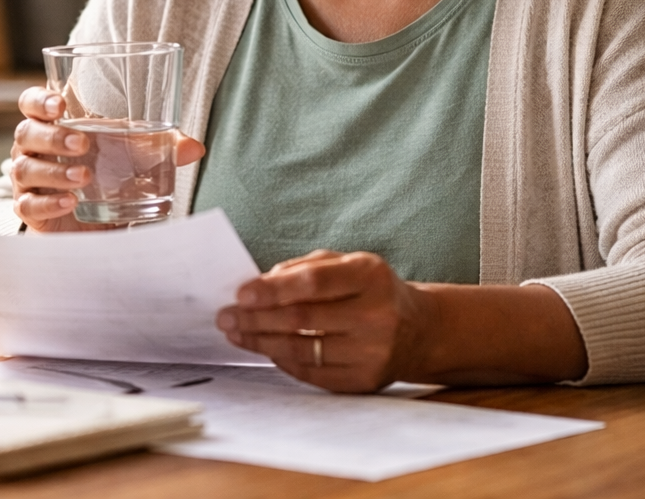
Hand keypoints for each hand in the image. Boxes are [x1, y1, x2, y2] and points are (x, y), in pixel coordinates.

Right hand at [9, 86, 204, 232]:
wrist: (90, 222)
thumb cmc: (104, 174)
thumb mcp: (131, 157)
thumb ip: (160, 148)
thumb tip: (195, 148)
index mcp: (52, 125)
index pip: (31, 103)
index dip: (39, 101)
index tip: (60, 105)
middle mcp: (32, 149)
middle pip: (26, 134)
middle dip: (52, 137)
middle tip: (81, 144)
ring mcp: (28, 181)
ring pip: (25, 169)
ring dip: (55, 172)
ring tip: (84, 177)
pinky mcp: (32, 210)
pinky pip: (29, 205)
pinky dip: (49, 203)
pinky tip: (71, 202)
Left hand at [217, 250, 424, 391]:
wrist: (419, 329)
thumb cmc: (371, 290)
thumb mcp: (347, 263)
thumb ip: (305, 268)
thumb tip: (259, 284)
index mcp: (370, 276)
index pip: (313, 283)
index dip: (273, 289)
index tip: (240, 294)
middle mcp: (377, 315)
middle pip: (302, 319)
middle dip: (256, 318)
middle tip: (226, 317)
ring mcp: (373, 352)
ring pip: (302, 350)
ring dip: (261, 342)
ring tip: (236, 334)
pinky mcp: (365, 381)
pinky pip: (312, 373)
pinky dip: (282, 360)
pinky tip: (265, 349)